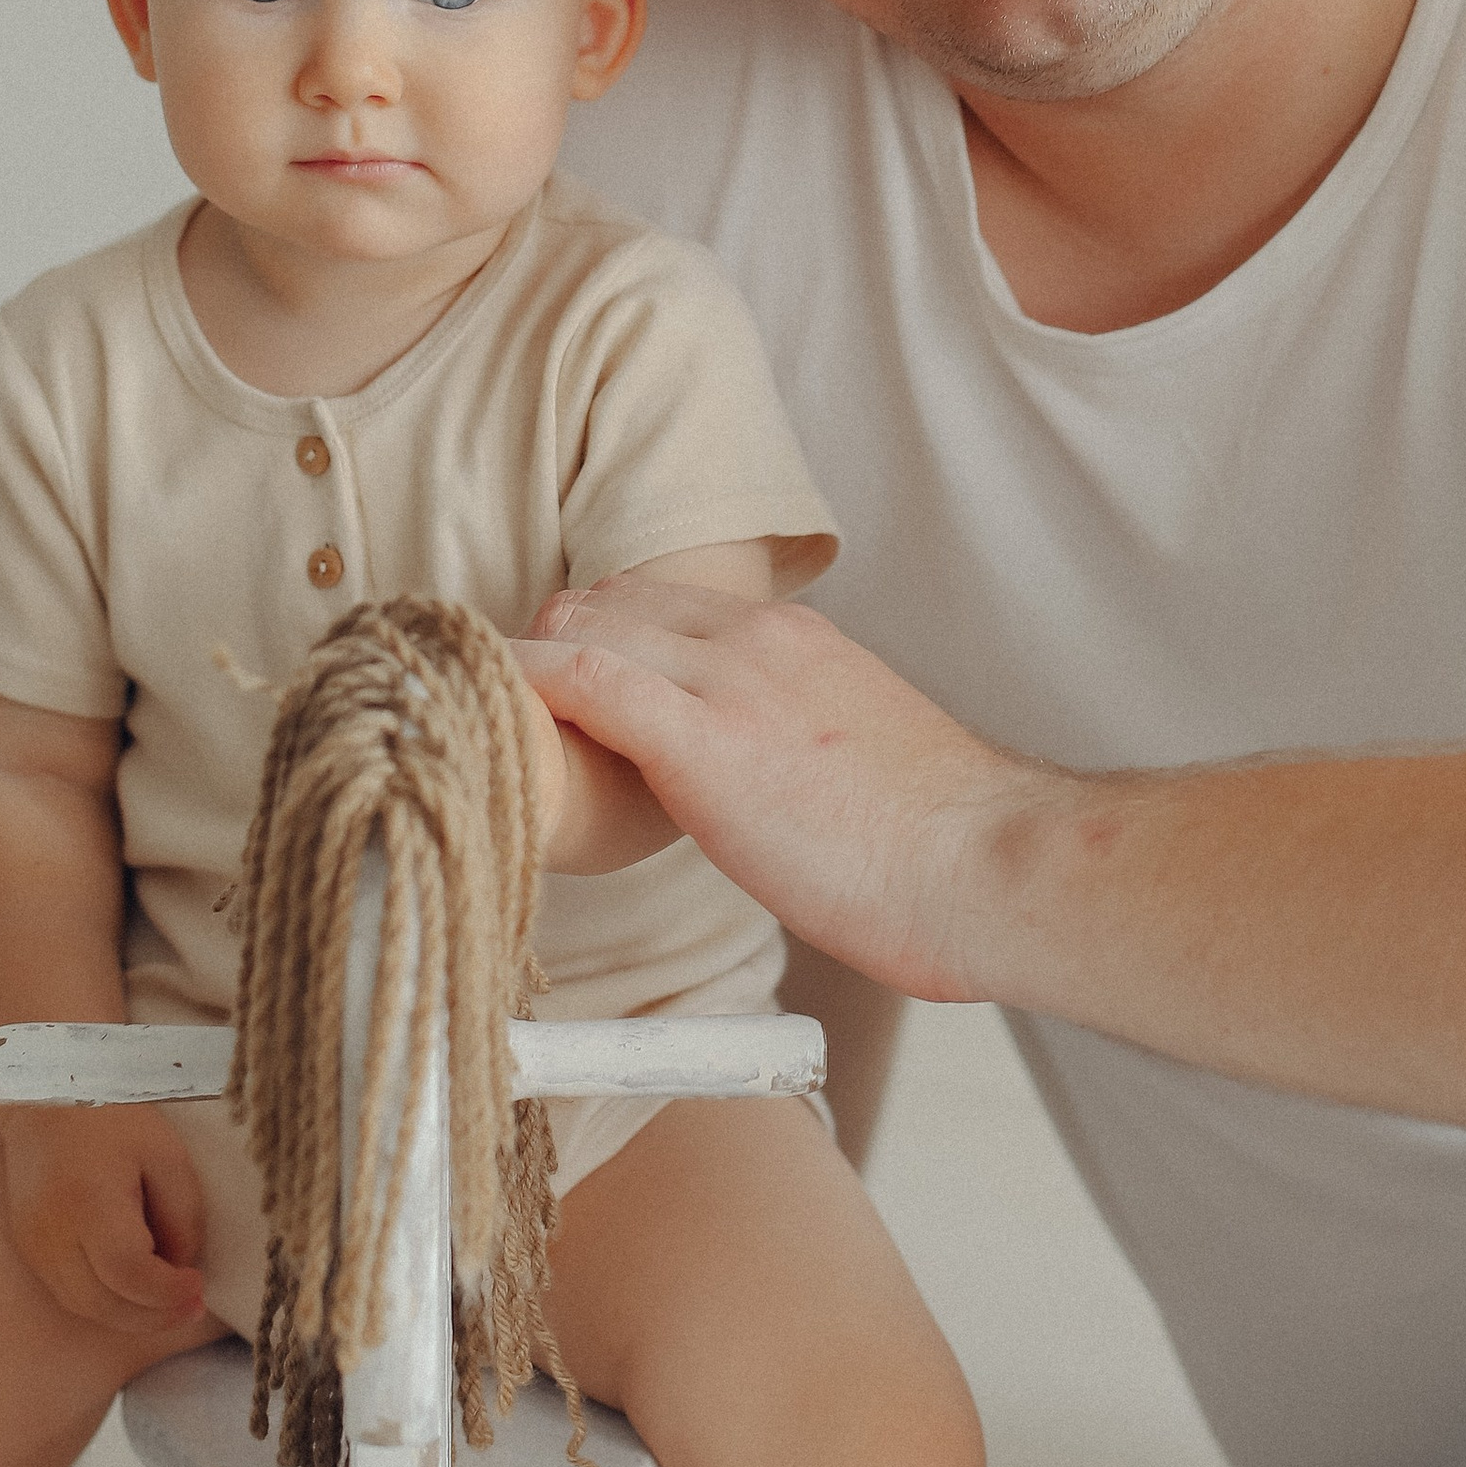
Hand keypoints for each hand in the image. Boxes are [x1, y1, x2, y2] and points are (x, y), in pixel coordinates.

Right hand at [0, 1101, 212, 1333]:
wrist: (44, 1100)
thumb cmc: (113, 1121)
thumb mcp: (167, 1155)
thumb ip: (182, 1216)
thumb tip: (181, 1269)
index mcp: (88, 1201)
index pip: (128, 1272)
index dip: (167, 1291)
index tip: (199, 1284)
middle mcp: (51, 1232)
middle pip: (103, 1303)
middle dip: (154, 1316)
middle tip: (192, 1306)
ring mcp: (33, 1246)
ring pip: (84, 1308)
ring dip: (130, 1317)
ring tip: (169, 1304)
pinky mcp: (28, 1250)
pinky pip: (69, 1294)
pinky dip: (106, 1303)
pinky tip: (135, 1291)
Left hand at [515, 585, 1055, 1000]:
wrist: (990, 864)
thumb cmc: (947, 850)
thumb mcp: (864, 768)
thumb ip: (804, 754)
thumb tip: (780, 798)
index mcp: (797, 644)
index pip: (664, 604)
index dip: (598, 637)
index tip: (560, 681)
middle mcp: (758, 640)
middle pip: (612, 602)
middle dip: (548, 644)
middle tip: (503, 706)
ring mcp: (730, 682)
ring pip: (586, 626)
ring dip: (523, 665)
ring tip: (475, 716)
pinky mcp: (705, 740)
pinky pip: (584, 679)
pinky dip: (526, 685)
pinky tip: (487, 712)